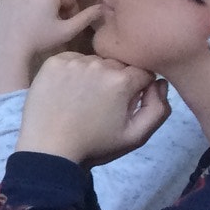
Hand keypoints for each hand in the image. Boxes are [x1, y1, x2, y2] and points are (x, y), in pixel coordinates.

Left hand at [0, 0, 104, 88]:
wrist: (9, 47)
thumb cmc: (41, 40)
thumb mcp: (67, 31)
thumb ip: (87, 18)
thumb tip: (103, 8)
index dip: (70, 13)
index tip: (66, 26)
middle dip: (55, 8)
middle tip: (51, 26)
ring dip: (39, 6)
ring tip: (37, 24)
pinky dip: (23, 6)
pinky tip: (23, 21)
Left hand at [15, 53, 171, 164]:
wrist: (49, 150)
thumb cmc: (95, 146)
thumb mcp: (136, 136)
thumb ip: (158, 108)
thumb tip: (160, 82)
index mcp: (122, 80)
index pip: (143, 73)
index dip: (137, 89)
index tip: (125, 105)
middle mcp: (99, 64)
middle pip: (118, 65)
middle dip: (117, 81)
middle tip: (102, 105)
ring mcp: (74, 61)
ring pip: (95, 61)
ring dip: (94, 75)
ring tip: (83, 100)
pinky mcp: (53, 62)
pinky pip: (72, 59)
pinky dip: (74, 71)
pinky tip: (68, 92)